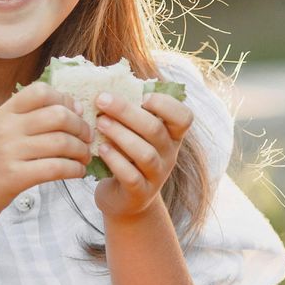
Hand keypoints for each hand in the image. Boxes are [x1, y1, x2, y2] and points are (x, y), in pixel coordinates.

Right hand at [0, 81, 91, 226]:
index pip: (40, 91)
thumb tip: (67, 109)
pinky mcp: (14, 178)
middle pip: (58, 115)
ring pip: (61, 142)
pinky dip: (74, 170)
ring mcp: (9, 152)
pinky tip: (77, 172)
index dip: (65, 99)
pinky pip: (55, 168)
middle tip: (88, 137)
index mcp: (3, 114)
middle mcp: (6, 129)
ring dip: (81, 150)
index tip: (76, 113)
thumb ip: (22, 119)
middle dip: (81, 126)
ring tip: (85, 157)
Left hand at [92, 90, 192, 220]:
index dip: (167, 104)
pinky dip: (115, 160)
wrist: (124, 201)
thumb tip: (106, 83)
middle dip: (127, 112)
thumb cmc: (126, 157)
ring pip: (145, 153)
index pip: (184, 117)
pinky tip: (101, 149)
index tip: (143, 96)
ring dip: (120, 134)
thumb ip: (130, 113)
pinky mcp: (139, 193)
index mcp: (171, 136)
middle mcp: (169, 155)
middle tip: (102, 100)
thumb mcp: (135, 135)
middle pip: (155, 130)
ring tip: (100, 123)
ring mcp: (156, 176)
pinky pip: (131, 176)